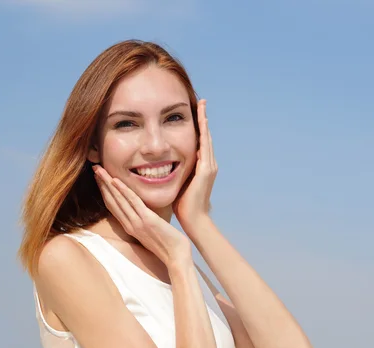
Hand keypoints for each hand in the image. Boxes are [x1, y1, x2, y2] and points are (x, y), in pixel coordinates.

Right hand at [93, 165, 191, 268]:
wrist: (176, 257)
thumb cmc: (168, 244)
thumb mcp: (152, 231)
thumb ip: (145, 221)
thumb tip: (144, 211)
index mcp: (130, 227)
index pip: (113, 206)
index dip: (105, 191)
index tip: (99, 178)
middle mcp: (130, 224)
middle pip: (111, 201)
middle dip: (102, 184)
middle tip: (95, 168)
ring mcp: (137, 223)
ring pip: (118, 199)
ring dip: (108, 183)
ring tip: (100, 170)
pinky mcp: (147, 220)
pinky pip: (133, 202)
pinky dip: (123, 191)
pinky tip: (116, 180)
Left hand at [173, 99, 217, 231]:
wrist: (193, 219)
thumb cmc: (183, 205)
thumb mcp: (179, 184)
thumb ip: (175, 174)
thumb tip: (164, 167)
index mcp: (201, 167)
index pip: (199, 142)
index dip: (198, 127)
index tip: (194, 112)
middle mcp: (208, 164)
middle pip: (205, 136)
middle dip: (203, 118)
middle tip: (201, 102)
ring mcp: (209, 166)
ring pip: (207, 138)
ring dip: (204, 121)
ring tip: (202, 106)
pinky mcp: (206, 170)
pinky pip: (205, 146)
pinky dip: (203, 132)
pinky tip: (201, 121)